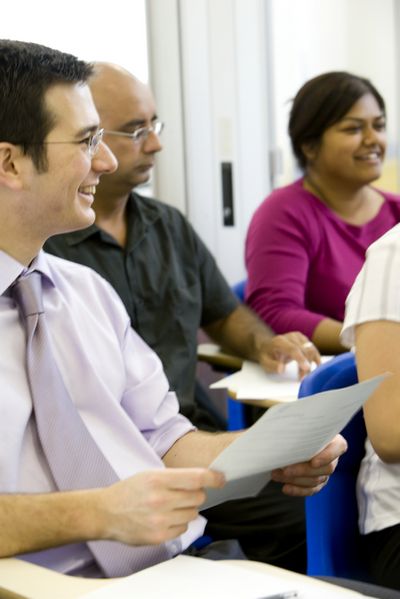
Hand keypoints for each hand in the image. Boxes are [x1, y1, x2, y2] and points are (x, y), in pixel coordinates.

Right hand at [99, 468, 224, 545]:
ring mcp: (160, 520)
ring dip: (187, 509)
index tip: (221, 479)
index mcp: (158, 479)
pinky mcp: (159, 536)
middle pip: (199, 497)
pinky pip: (183, 528)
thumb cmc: (130, 491)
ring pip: (193, 514)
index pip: (196, 477)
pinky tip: (164, 518)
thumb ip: (176, 477)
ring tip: (170, 506)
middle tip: (184, 493)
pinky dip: (178, 523)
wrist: (106, 512)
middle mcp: (160, 499)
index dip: (213, 478)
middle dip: (196, 494)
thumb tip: (204, 480)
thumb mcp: (150, 475)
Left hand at [257, 332, 319, 378]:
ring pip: (311, 350)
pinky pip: (313, 349)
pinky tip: (316, 367)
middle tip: (302, 379)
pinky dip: (315, 359)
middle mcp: (291, 336)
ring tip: (304, 375)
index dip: (301, 358)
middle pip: (304, 350)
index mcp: (279, 341)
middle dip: (306, 366)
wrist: (268, 346)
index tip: (306, 368)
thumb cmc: (267, 356)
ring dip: (310, 364)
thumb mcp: (265, 363)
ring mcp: (299, 337)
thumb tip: (281, 370)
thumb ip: (273, 366)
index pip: (293, 348)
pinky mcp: (304, 339)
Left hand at [271, 434, 346, 495]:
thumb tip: (286, 435)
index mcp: (333, 439)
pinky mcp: (318, 482)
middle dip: (304, 470)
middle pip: (326, 468)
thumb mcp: (300, 425)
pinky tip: (286, 488)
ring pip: (316, 480)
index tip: (313, 462)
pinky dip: (297, 490)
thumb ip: (299, 429)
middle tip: (285, 469)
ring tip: (276, 474)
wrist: (294, 438)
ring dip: (295, 479)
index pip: (339, 447)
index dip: (327, 456)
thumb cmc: (298, 428)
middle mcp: (333, 457)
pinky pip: (311, 490)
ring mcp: (325, 471)